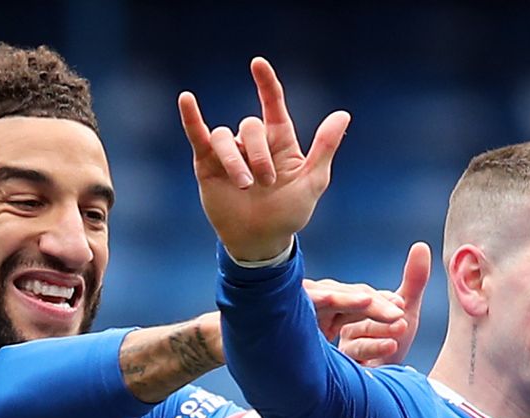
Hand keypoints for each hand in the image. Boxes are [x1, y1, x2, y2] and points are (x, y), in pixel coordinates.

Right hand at [178, 58, 349, 260]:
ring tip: (245, 186)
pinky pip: (198, 135)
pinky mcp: (207, 165)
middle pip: (250, 125)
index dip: (266, 84)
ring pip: (224, 135)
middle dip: (258, 153)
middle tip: (267, 182)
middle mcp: (253, 143)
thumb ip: (325, 148)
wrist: (261, 241)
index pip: (272, 104)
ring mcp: (229, 153)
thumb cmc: (289, 213)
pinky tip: (186, 100)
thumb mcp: (312, 182)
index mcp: (280, 142)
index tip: (258, 64)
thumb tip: (343, 114)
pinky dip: (191, 118)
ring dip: (235, 160)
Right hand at [326, 242, 430, 365]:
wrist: (386, 387)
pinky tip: (392, 345)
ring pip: (352, 331)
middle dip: (376, 308)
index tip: (401, 305)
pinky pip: (352, 352)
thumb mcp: (405, 313)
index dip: (379, 300)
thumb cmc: (389, 346)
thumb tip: (421, 245)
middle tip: (401, 311)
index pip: (361, 296)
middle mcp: (335, 321)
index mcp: (348, 307)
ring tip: (402, 325)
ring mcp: (331, 344)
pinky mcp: (334, 365)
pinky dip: (373, 346)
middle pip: (349, 307)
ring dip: (377, 328)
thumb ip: (413, 282)